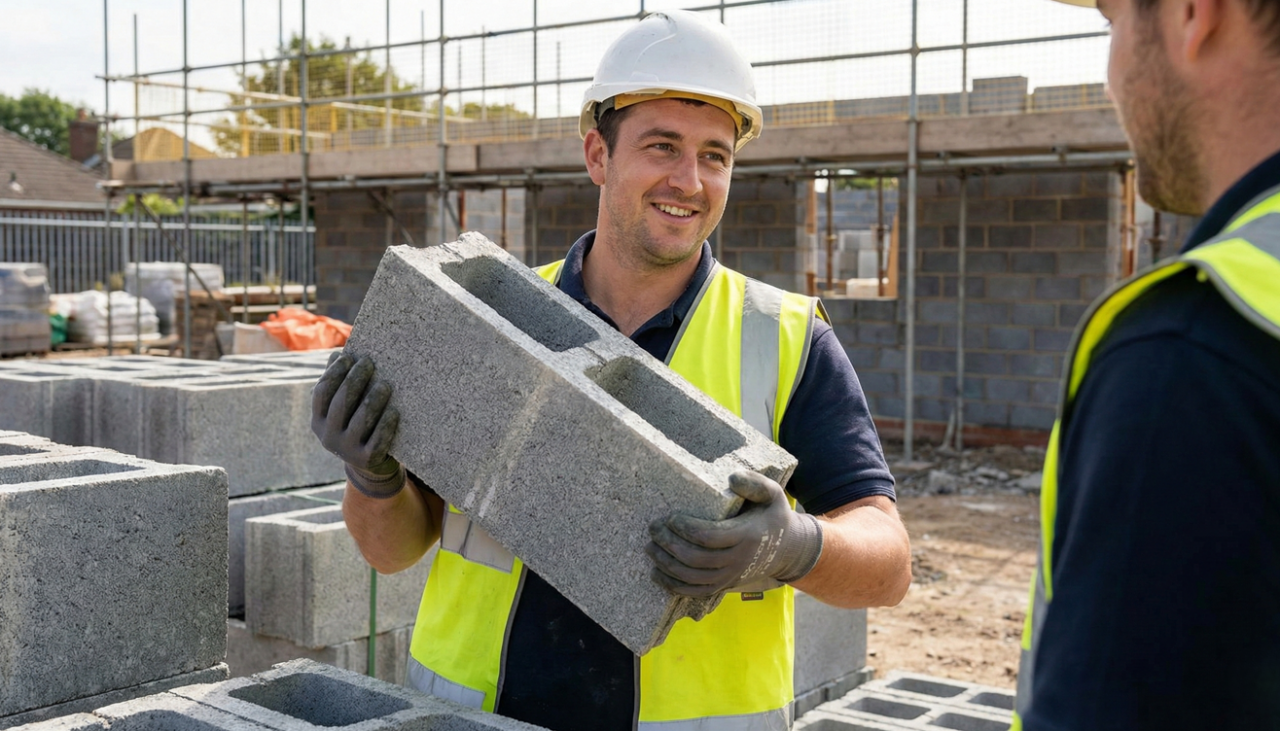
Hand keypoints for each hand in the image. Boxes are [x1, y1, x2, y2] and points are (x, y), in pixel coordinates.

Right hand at [311, 352, 404, 497]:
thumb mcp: (344, 409)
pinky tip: (395, 411)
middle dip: (355, 380)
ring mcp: (346, 450)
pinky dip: (386, 424)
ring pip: (360, 420)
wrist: (371, 466)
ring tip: (385, 385)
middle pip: (341, 403)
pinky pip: (378, 439)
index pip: (322, 392)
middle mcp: (327, 437)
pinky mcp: (366, 459)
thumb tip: (336, 354)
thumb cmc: (357, 426)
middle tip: (369, 363)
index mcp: (317, 421)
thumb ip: (339, 384)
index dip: (334, 373)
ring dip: (373, 400)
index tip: (349, 357)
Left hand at [646, 470, 823, 596]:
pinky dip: (673, 586)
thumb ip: (755, 483)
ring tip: (650, 547)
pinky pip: (695, 592)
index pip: (709, 537)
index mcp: (746, 536)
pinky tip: (657, 573)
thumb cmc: (774, 516)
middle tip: (653, 528)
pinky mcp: (724, 586)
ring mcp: (730, 577)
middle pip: (695, 559)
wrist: (789, 551)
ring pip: (692, 578)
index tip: (670, 517)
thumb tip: (732, 477)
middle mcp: (737, 560)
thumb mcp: (773, 494)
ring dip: (666, 564)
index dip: (685, 528)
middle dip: (669, 544)